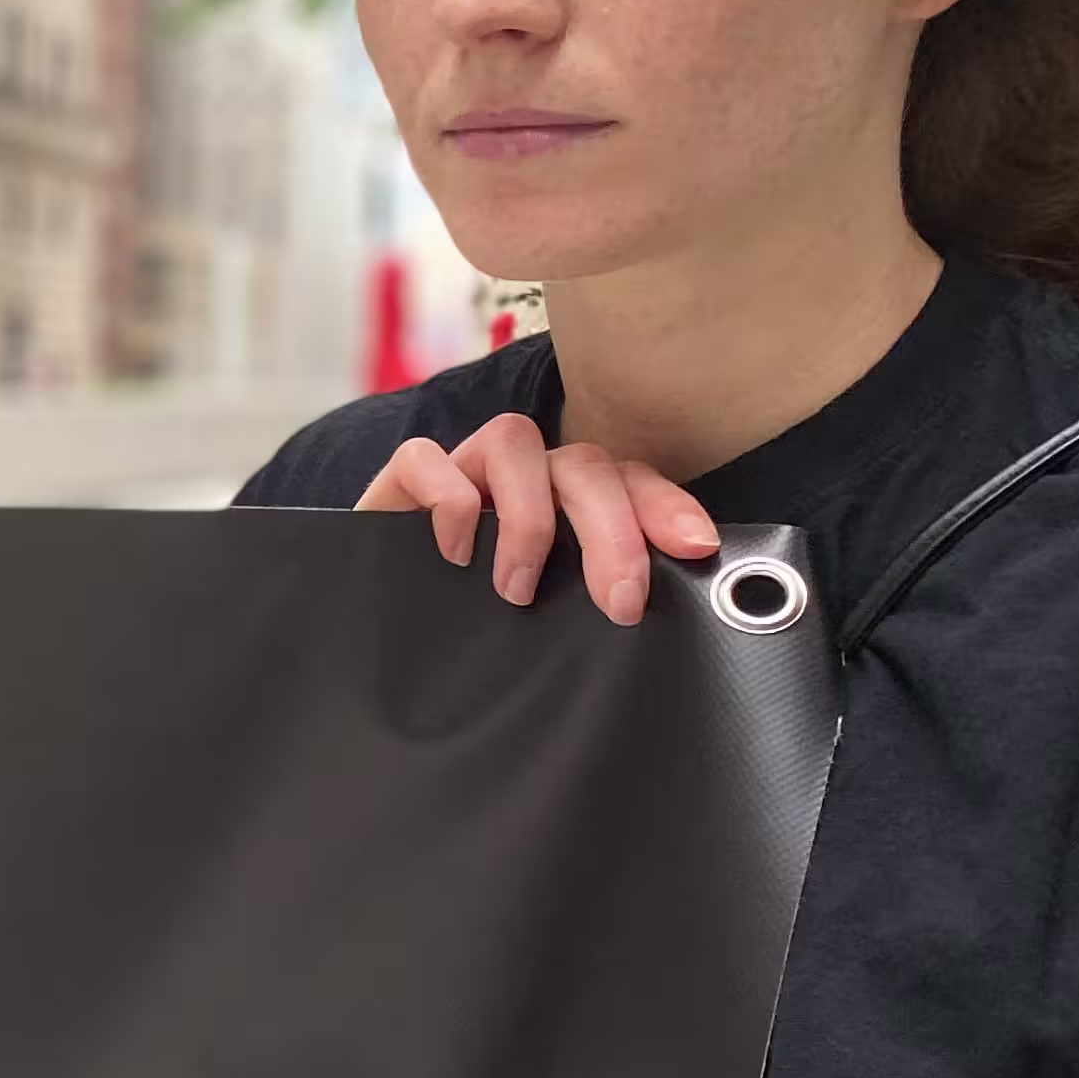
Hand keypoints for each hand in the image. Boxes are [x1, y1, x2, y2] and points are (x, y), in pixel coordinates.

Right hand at [355, 410, 717, 626]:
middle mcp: (525, 479)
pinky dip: (447, 499)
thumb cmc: (477, 630)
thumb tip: (651, 616)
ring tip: (517, 589)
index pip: (630, 481)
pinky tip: (455, 554)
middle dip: (611, 530)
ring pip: (513, 440)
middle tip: (617, 602)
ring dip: (529, 516)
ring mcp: (464, 472)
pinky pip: (426, 457)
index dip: (665, 505)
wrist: (383, 637)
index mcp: (570, 504)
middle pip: (582, 464)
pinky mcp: (403, 481)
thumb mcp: (553, 619)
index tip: (695, 547)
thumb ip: (597, 601)